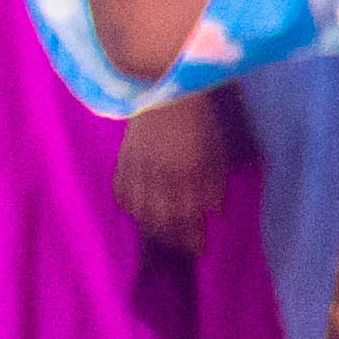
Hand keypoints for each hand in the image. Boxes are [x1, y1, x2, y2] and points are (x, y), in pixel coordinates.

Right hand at [112, 95, 236, 253]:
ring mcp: (137, 168)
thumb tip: (213, 212)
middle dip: (173, 239)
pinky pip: (121, 191)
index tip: (199, 251)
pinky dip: (129, 207)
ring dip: (151, 228)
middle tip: (181, 250)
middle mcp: (159, 176)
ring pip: (140, 210)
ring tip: (161, 238)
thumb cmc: (198, 118)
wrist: (161, 87)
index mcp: (186, 173)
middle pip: (162, 219)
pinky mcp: (122, 159)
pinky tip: (137, 214)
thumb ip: (213, 183)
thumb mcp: (216, 151)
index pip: (187, 217)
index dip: (192, 237)